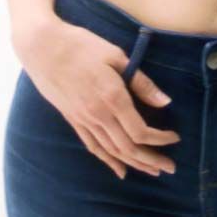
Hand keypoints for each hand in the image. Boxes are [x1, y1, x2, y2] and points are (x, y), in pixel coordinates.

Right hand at [16, 19, 178, 178]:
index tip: (174, 138)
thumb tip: (165, 102)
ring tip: (152, 171)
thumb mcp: (115, 56)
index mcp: (112, 97)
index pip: (140, 131)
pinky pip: (92, 146)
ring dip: (134, 163)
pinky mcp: (72, 119)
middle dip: (152, 159)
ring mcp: (83, 119)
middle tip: (170, 168)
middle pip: (128, 147)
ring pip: (112, 151)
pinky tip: (120, 170)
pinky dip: (108, 161)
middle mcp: (97, 114)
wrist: (41, 46)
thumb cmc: (80, 45)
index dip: (160, 139)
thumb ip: (141, 82)